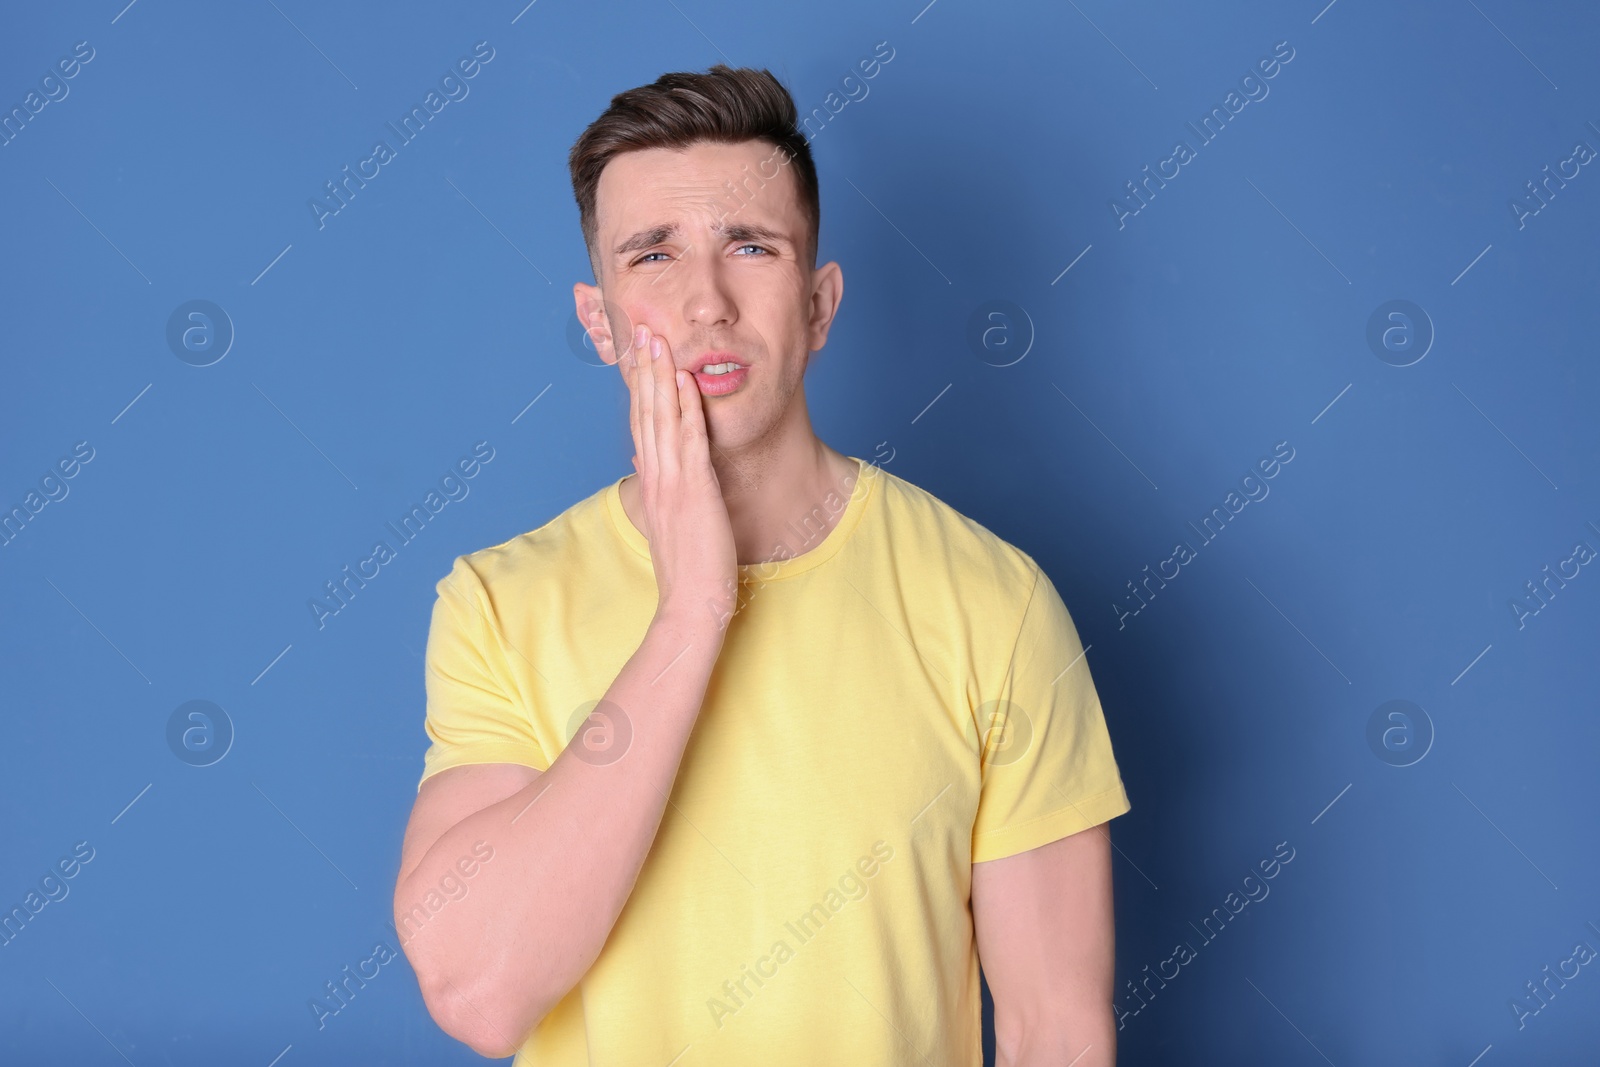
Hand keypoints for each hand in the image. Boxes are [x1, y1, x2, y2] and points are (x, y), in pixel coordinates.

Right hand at [622, 323, 738, 628]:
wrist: (692, 605)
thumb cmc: (688, 570)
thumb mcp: (665, 523)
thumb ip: (655, 490)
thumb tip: (643, 463)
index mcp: (650, 483)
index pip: (641, 425)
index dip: (640, 387)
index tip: (639, 355)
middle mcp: (655, 477)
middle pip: (645, 412)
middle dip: (644, 368)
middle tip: (642, 328)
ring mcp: (672, 482)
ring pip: (661, 418)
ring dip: (660, 376)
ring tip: (657, 339)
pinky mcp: (693, 490)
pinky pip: (687, 440)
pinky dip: (684, 408)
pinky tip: (684, 381)